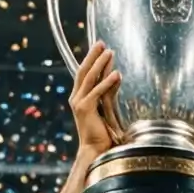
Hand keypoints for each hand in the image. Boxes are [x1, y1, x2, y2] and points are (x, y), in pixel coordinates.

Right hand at [69, 41, 120, 159]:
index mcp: (79, 97)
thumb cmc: (102, 132)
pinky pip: (97, 92)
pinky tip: (116, 74)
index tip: (100, 47)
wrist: (95, 150)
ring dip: (100, 64)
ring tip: (110, 53)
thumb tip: (115, 76)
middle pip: (84, 71)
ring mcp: (79, 103)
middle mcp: (76, 98)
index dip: (91, 59)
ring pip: (90, 78)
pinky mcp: (85, 109)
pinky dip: (107, 82)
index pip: (84, 73)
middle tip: (101, 42)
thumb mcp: (106, 107)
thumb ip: (108, 92)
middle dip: (93, 56)